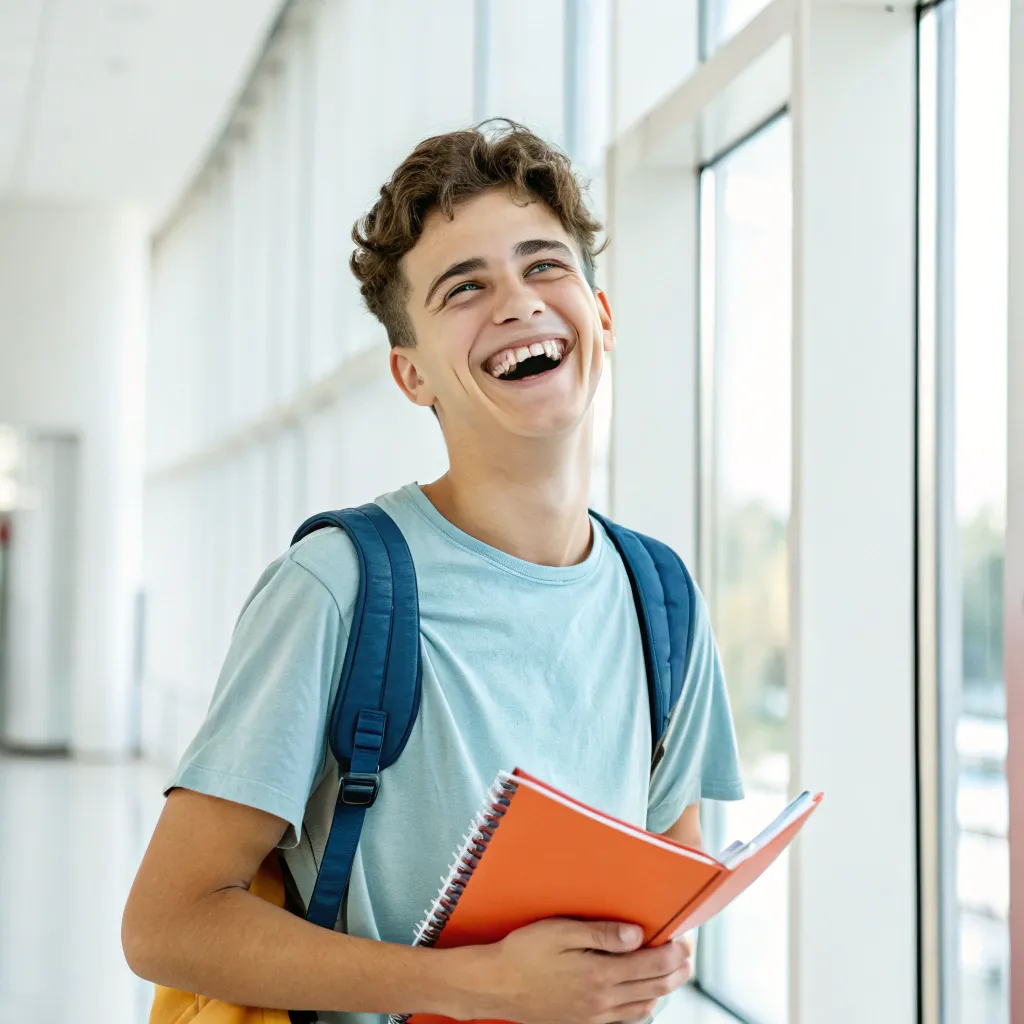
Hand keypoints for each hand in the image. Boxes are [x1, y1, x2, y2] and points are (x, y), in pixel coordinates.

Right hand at [453, 918, 693, 1023]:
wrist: (495, 986)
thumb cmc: (523, 952)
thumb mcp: (560, 931)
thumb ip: (601, 933)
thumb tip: (638, 935)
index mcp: (599, 975)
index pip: (654, 965)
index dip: (676, 951)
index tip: (684, 937)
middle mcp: (602, 1001)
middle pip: (657, 988)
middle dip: (678, 970)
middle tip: (687, 952)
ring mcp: (595, 1016)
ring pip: (646, 1006)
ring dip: (664, 987)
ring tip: (670, 967)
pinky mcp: (586, 1022)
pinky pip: (628, 1018)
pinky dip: (644, 1004)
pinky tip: (642, 991)